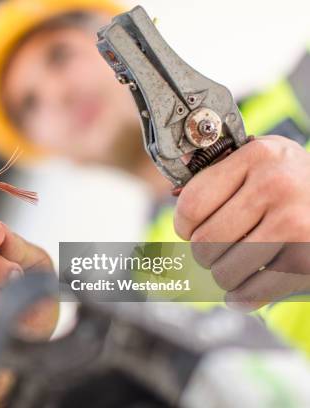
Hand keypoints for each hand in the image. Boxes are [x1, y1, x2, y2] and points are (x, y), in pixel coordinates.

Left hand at [174, 136, 309, 309]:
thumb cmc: (290, 179)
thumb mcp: (258, 160)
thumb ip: (218, 177)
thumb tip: (175, 205)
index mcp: (256, 156)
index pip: (192, 204)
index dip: (182, 225)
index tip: (189, 230)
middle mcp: (277, 186)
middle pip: (205, 241)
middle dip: (202, 252)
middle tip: (213, 250)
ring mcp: (296, 223)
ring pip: (225, 271)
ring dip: (222, 275)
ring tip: (230, 267)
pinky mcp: (307, 257)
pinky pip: (255, 292)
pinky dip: (242, 298)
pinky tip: (240, 293)